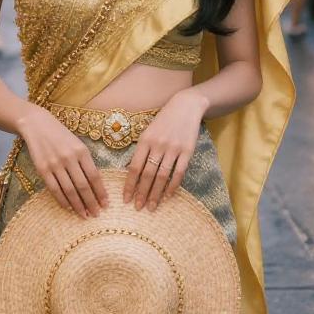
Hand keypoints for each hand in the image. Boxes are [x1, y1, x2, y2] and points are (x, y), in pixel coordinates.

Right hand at [17, 105, 107, 218]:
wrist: (37, 124)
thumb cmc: (61, 135)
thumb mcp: (77, 144)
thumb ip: (85, 161)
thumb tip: (96, 184)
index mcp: (81, 151)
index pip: (94, 176)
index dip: (101, 192)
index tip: (106, 204)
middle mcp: (69, 158)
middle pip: (83, 186)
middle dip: (91, 202)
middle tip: (96, 214)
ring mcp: (55, 164)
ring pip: (69, 190)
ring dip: (78, 205)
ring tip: (84, 215)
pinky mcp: (42, 169)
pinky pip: (54, 189)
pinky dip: (62, 200)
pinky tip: (68, 208)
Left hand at [123, 90, 208, 211]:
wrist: (185, 106)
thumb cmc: (163, 121)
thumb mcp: (148, 132)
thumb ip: (140, 150)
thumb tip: (128, 170)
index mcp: (145, 140)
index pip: (134, 167)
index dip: (129, 185)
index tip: (125, 199)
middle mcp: (158, 145)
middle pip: (147, 174)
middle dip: (141, 193)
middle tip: (138, 208)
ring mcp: (173, 148)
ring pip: (162, 176)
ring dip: (156, 193)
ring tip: (151, 206)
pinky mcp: (187, 151)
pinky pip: (179, 172)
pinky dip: (173, 186)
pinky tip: (168, 196)